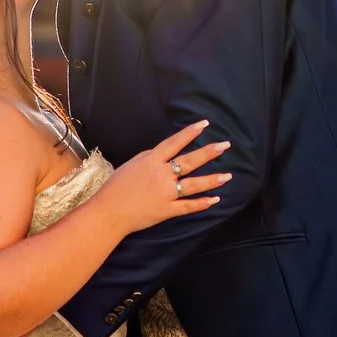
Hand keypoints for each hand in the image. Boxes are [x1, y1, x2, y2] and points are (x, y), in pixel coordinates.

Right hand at [104, 120, 230, 232]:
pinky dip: (202, 203)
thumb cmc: (115, 188)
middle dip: (209, 152)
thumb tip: (164, 154)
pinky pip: (188, 206)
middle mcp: (161, 175)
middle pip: (189, 161)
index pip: (174, 143)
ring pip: (193, 184)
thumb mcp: (131, 165)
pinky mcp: (166, 210)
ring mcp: (165, 193)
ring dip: (212, 179)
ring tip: (228, 176)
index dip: (190, 133)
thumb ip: (150, 159)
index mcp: (151, 161)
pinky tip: (215, 199)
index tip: (204, 124)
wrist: (108, 212)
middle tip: (225, 145)